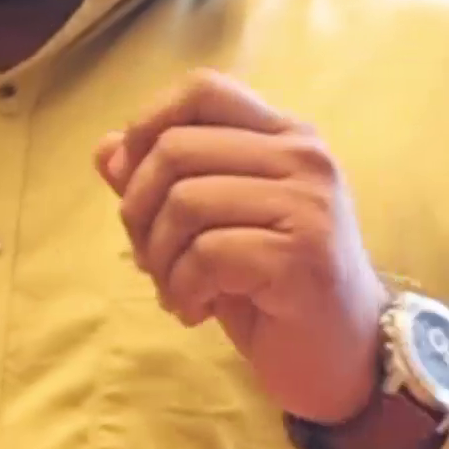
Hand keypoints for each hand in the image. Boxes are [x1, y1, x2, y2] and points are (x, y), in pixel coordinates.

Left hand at [94, 70, 386, 424]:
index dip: (147, 125)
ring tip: (175, 291)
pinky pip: (205, 255)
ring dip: (159, 259)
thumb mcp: (212, 226)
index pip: (203, 89)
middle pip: (176, 148)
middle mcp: (304, 157)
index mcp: (285, 136)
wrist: (344, 358)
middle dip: (138, 209)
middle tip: (150, 258)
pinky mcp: (302, 255)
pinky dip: (183, 289)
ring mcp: (308, 203)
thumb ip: (163, 182)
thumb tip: (104, 150)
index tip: (130, 180)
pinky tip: (196, 312)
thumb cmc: (272, 288)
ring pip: (184, 202)